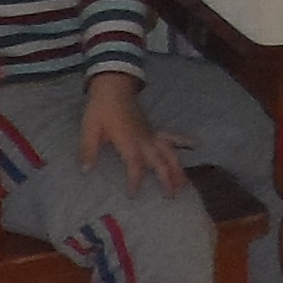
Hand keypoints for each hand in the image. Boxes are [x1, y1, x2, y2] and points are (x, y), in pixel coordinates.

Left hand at [73, 77, 185, 191]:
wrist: (113, 86)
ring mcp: (151, 134)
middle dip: (167, 179)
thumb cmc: (101, 108)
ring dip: (178, 167)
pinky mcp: (153, 130)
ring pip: (170, 152)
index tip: (134, 195)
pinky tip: (196, 145)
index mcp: (129, 141)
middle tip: (171, 196)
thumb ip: (88, 150)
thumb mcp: (90, 128)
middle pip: (160, 161)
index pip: (135, 165)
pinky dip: (184, 141)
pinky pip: (172, 137)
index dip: (135, 181)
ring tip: (185, 184)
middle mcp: (144, 140)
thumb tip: (86, 171)